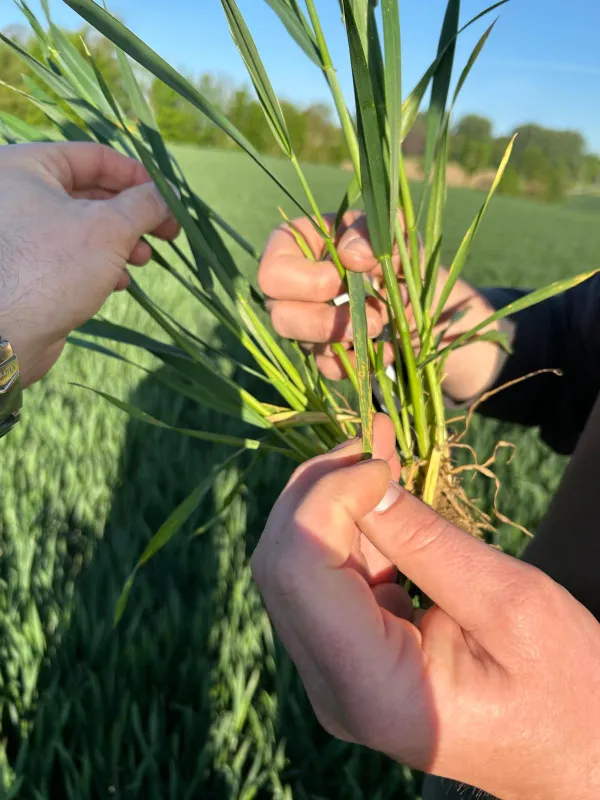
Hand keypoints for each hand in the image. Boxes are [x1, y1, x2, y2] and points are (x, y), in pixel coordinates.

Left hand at [0, 142, 178, 386]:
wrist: (8, 333)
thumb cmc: (52, 267)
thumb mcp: (110, 227)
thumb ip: (145, 204)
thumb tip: (168, 196)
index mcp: (25, 166)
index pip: (94, 156)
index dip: (137, 176)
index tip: (167, 199)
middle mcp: (17, 194)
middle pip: (90, 192)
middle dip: (132, 214)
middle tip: (166, 232)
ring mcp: (20, 233)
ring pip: (84, 226)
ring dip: (121, 242)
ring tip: (143, 259)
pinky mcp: (27, 267)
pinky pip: (71, 254)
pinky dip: (101, 263)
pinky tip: (119, 281)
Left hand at [252, 414, 599, 799]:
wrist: (575, 746)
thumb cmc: (565, 686)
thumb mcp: (508, 603)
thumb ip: (425, 540)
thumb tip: (362, 476)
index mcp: (372, 690)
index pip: (299, 572)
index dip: (326, 498)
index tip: (382, 462)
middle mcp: (335, 689)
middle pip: (283, 566)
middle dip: (320, 487)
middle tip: (372, 435)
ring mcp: (335, 674)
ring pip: (296, 565)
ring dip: (332, 497)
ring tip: (378, 445)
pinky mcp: (347, 655)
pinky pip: (326, 578)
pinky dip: (347, 525)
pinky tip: (377, 486)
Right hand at [259, 211, 501, 401]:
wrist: (417, 287)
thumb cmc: (393, 249)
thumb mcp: (390, 231)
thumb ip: (370, 233)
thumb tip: (351, 257)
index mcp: (295, 247)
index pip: (272, 272)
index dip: (303, 282)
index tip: (340, 279)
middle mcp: (290, 289)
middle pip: (279, 316)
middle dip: (325, 321)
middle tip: (371, 317)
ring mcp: (305, 323)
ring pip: (303, 345)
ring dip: (346, 340)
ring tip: (382, 326)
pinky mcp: (324, 352)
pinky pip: (329, 367)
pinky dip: (360, 360)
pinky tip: (388, 347)